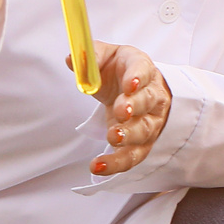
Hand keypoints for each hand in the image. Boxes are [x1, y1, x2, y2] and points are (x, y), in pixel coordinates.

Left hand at [89, 43, 169, 175]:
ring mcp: (149, 121)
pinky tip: (98, 166)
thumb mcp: (106, 56)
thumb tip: (71, 59)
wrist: (134, 88)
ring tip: (112, 137)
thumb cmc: (119, 70)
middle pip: (147, 101)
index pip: (143, 71)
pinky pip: (132, 156)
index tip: (129, 84)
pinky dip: (116, 163)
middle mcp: (152, 96)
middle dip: (133, 106)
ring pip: (143, 130)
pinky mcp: (141, 143)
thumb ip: (90, 57)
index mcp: (142, 69)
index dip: (137, 77)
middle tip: (120, 111)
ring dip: (128, 135)